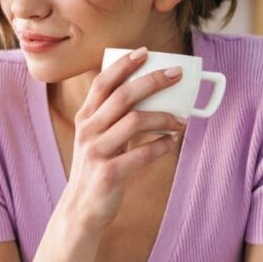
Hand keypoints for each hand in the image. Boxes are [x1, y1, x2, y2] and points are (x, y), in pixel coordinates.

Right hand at [66, 46, 186, 232]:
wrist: (81, 209)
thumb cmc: (97, 169)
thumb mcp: (97, 139)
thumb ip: (113, 118)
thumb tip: (148, 96)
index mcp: (85, 119)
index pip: (103, 83)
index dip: (124, 65)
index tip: (145, 52)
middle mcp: (88, 131)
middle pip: (123, 95)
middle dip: (153, 81)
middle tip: (177, 75)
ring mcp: (97, 152)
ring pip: (135, 121)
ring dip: (164, 118)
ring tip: (180, 121)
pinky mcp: (109, 173)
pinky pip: (142, 153)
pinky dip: (161, 146)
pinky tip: (171, 143)